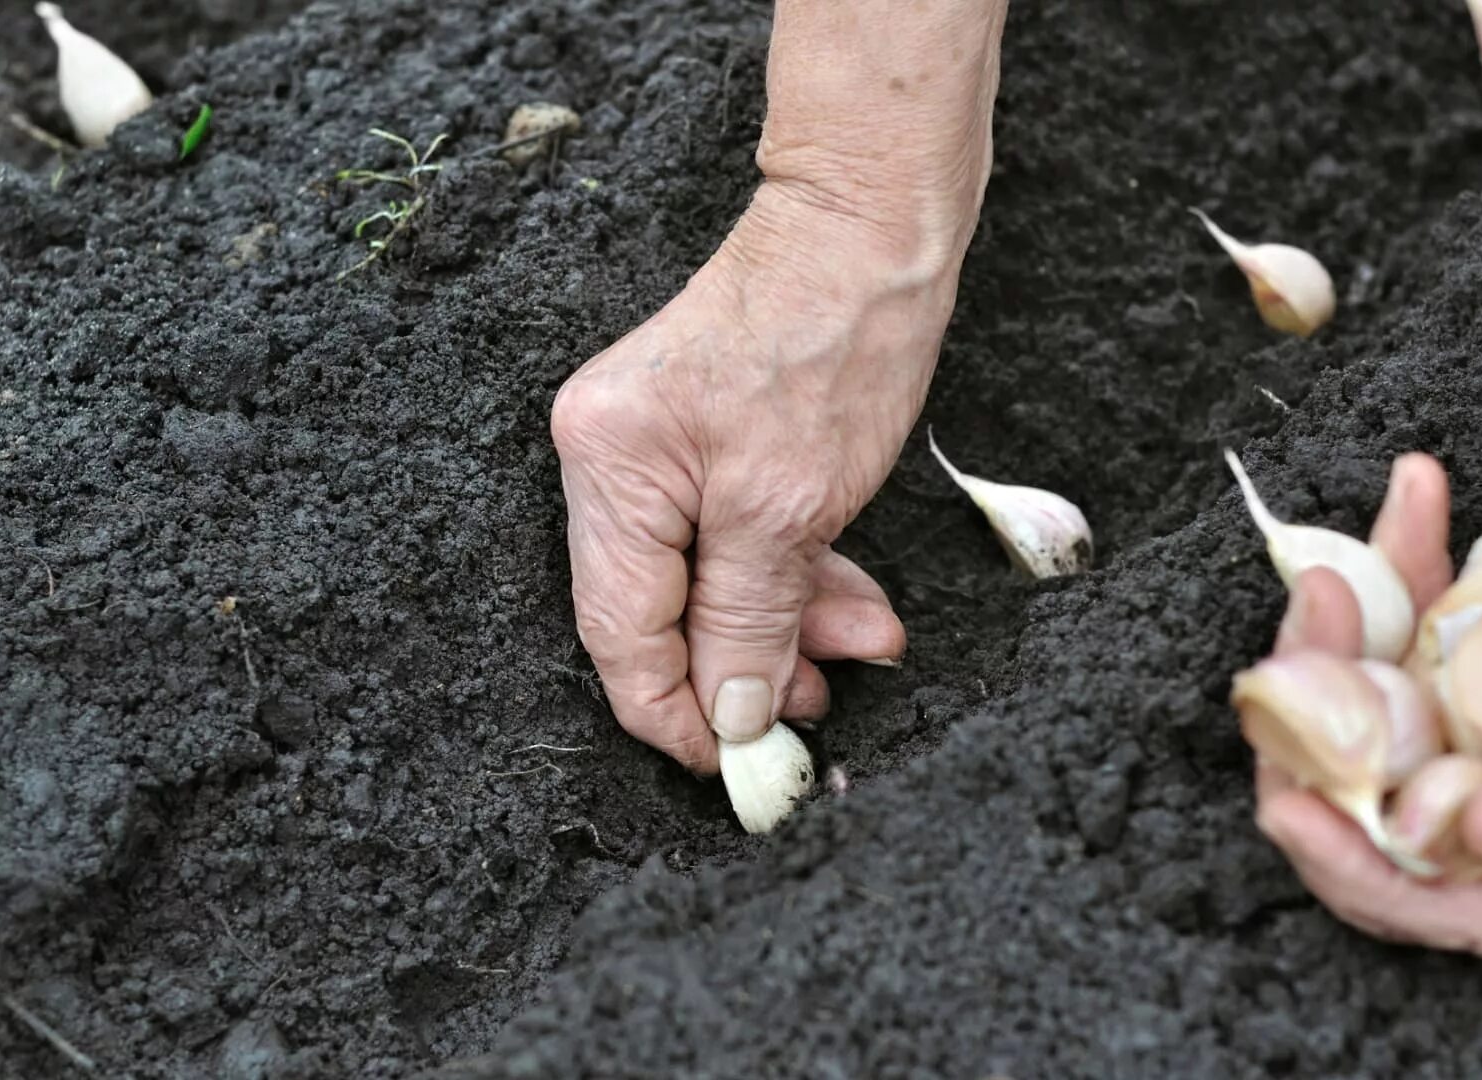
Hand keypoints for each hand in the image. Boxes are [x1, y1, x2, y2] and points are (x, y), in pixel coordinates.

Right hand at [552, 0, 1004, 773]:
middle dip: (748, 666)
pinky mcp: (705, 438)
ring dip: (788, 623)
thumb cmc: (834, 338)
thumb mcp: (792, 507)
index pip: (619, 634)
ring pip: (710, 578)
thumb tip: (731, 716)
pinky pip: (735, 535)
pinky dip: (792, 574)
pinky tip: (851, 600)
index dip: (675, 714)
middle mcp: (611, 458)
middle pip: (663, 611)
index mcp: (608, 469)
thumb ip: (749, 620)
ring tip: (863, 647)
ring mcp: (656, 446)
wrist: (873, 224)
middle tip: (820, 710)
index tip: (737, 767)